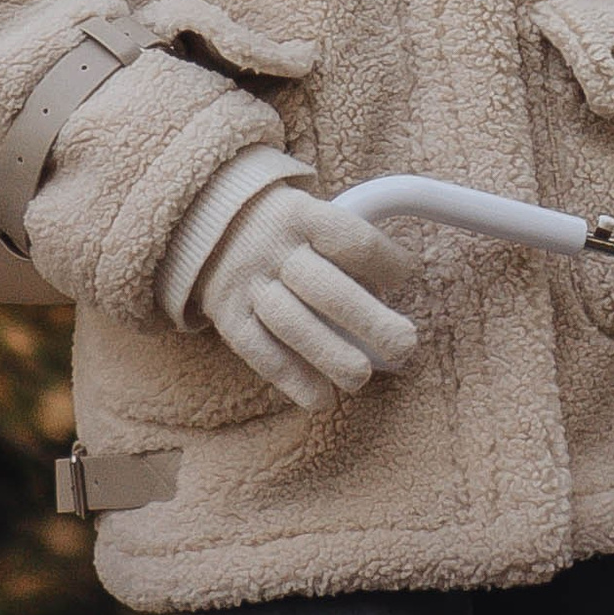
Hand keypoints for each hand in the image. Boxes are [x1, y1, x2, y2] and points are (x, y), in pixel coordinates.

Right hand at [196, 185, 420, 410]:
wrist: (210, 224)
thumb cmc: (285, 228)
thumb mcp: (311, 216)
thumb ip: (342, 250)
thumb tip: (384, 297)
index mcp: (303, 216)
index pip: (352, 240)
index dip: (385, 261)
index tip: (403, 276)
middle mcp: (275, 250)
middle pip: (325, 289)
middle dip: (369, 321)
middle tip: (403, 346)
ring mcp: (249, 283)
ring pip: (292, 324)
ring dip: (330, 356)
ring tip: (361, 378)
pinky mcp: (228, 314)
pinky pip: (259, 350)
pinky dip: (290, 378)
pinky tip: (320, 398)